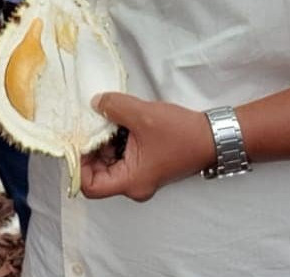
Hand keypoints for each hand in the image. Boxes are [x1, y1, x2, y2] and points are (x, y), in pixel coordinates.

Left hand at [79, 93, 214, 201]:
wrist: (213, 136)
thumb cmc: (181, 133)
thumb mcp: (143, 115)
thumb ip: (114, 107)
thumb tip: (95, 103)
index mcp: (131, 181)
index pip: (90, 186)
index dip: (78, 165)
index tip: (77, 140)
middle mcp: (133, 184)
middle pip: (97, 173)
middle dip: (89, 149)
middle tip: (86, 125)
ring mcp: (140, 174)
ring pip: (108, 162)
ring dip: (102, 141)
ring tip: (102, 119)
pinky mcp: (146, 163)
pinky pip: (121, 155)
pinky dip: (115, 139)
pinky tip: (117, 120)